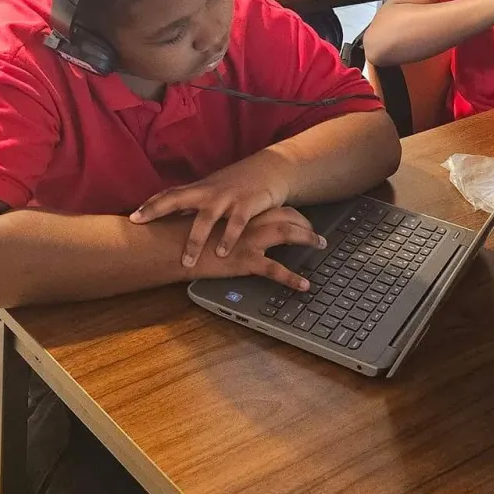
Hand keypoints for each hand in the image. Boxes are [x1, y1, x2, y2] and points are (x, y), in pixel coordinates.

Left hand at [131, 160, 295, 266]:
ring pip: (206, 218)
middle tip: (139, 224)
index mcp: (198, 189)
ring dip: (196, 240)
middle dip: (156, 210)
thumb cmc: (236, 183)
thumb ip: (192, 204)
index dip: (150, 205)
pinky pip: (236, 223)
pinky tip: (222, 253)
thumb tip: (168, 217)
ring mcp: (227, 197)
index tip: (132, 218)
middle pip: (176, 198)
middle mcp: (208, 191)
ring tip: (187, 261)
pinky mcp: (247, 204)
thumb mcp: (212, 191)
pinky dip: (228, 238)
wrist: (270, 168)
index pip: (168, 195)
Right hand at [190, 206, 324, 291]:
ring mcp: (249, 239)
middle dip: (306, 224)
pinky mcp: (246, 260)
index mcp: (240, 211)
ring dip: (308, 239)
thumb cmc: (183, 234)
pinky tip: (305, 285)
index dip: (293, 214)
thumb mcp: (206, 223)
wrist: (172, 245)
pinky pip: (275, 271)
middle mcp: (248, 221)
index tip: (304, 221)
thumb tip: (229, 228)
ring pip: (288, 233)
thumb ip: (221, 223)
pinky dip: (293, 279)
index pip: (274, 207)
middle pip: (286, 216)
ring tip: (322, 245)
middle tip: (318, 235)